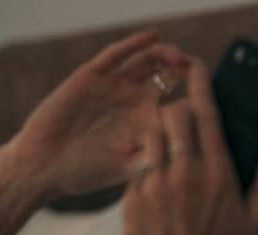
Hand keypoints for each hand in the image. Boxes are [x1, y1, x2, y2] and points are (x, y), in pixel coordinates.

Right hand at [4, 31, 191, 200]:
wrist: (44, 167)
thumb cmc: (87, 173)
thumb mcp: (129, 169)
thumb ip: (157, 158)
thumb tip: (189, 154)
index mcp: (148, 122)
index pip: (181, 103)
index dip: (198, 97)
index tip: (214, 97)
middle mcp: (135, 101)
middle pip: (169, 76)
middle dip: (186, 69)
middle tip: (199, 70)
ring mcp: (115, 86)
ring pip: (148, 61)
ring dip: (166, 54)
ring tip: (180, 56)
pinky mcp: (93, 76)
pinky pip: (117, 55)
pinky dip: (136, 44)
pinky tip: (153, 37)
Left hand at [123, 58, 257, 234]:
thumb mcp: (253, 225)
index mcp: (217, 175)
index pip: (206, 114)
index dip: (200, 84)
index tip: (197, 68)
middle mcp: (184, 174)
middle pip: (172, 114)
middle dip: (177, 107)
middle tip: (183, 115)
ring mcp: (154, 185)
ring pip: (150, 133)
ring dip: (158, 129)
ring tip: (167, 142)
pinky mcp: (132, 199)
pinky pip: (137, 163)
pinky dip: (147, 160)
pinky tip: (157, 178)